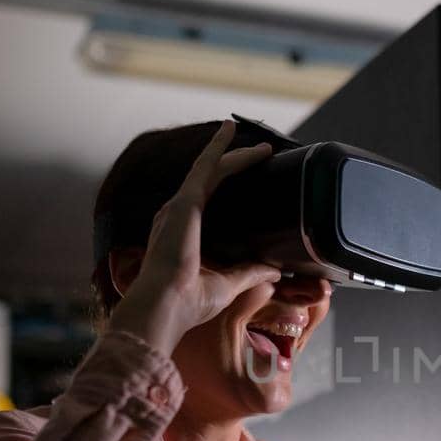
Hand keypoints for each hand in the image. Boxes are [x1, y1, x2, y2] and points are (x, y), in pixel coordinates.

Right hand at [108, 120, 282, 353]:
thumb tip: (275, 270)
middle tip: (259, 151)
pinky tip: (230, 133)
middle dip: (232, 161)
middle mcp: (177, 215)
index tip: (243, 174)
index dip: (224, 183)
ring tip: (251, 139)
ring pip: (208, 168)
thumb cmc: (187, 303)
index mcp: (183, 233)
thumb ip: (249, 272)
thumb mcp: (227, 284)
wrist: (165, 308)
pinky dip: (219, 148)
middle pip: (208, 178)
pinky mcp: (185, 202)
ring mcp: (179, 206)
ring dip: (231, 151)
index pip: (206, 199)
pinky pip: (206, 167)